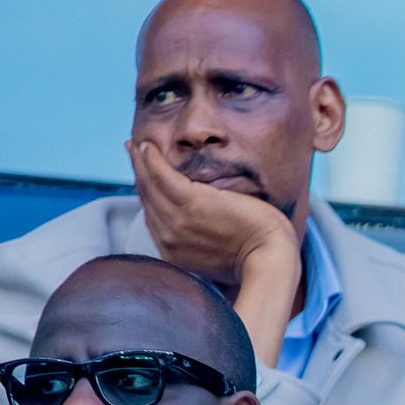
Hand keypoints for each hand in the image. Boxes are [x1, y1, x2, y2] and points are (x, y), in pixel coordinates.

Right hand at [128, 139, 300, 368]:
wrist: (270, 259)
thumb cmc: (258, 256)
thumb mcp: (221, 252)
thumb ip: (204, 240)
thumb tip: (206, 229)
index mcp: (175, 252)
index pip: (155, 216)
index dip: (147, 194)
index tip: (143, 176)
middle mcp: (169, 238)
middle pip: (148, 199)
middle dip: (138, 173)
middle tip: (134, 151)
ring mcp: (177, 221)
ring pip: (150, 185)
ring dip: (140, 161)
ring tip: (138, 145)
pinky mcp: (191, 203)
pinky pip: (162, 176)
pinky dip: (151, 160)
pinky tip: (147, 147)